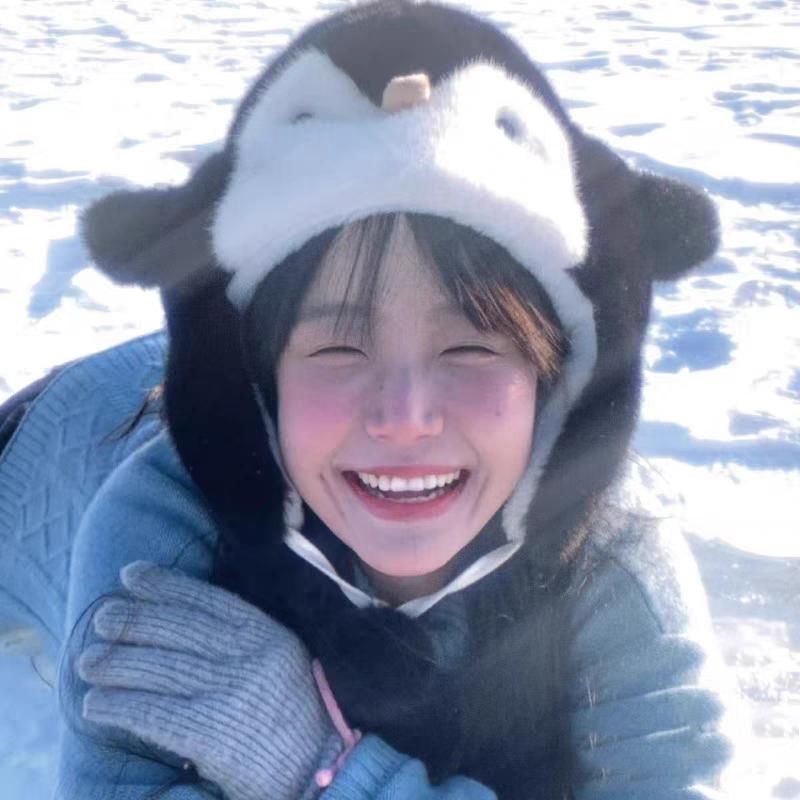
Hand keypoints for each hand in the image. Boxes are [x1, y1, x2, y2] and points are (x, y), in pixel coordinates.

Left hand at [78, 561, 341, 799]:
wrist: (321, 767)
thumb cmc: (295, 712)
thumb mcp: (281, 657)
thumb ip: (243, 637)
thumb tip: (180, 614)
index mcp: (266, 633)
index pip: (206, 599)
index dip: (164, 584)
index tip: (131, 575)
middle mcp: (248, 656)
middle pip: (176, 628)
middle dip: (132, 619)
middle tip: (102, 617)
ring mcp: (230, 692)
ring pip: (158, 667)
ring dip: (114, 662)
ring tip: (87, 660)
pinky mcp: (211, 732)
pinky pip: (152, 712)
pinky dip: (118, 705)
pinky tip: (95, 704)